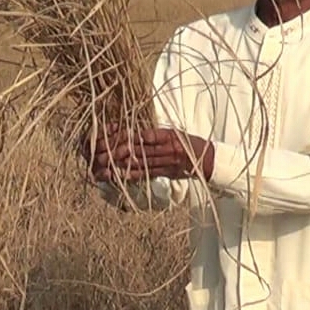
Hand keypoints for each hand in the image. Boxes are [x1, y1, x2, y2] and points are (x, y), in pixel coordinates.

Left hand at [83, 125, 213, 182]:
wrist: (207, 159)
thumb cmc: (190, 143)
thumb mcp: (176, 132)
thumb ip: (157, 133)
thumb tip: (138, 134)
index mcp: (168, 136)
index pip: (144, 136)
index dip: (127, 137)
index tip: (113, 138)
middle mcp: (167, 148)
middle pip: (140, 149)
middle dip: (119, 151)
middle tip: (101, 154)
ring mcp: (167, 162)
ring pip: (142, 162)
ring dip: (123, 164)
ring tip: (106, 166)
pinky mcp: (167, 172)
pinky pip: (149, 174)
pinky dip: (134, 175)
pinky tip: (122, 176)